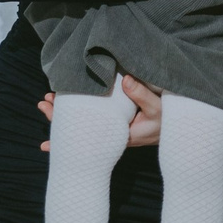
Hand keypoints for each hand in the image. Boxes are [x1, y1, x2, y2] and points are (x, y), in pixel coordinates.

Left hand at [36, 74, 159, 152]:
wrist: (180, 129)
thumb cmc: (169, 121)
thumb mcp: (158, 108)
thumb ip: (142, 94)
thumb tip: (124, 80)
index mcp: (118, 137)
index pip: (86, 139)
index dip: (67, 137)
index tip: (47, 142)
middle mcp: (111, 136)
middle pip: (80, 131)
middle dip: (59, 119)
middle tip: (43, 104)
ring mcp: (112, 128)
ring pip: (83, 123)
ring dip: (65, 113)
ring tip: (47, 100)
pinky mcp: (115, 120)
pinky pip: (93, 117)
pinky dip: (79, 110)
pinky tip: (68, 104)